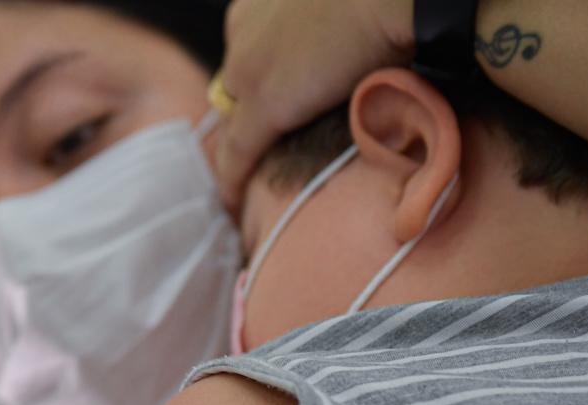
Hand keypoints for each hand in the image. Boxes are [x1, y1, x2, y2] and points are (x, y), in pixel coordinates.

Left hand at [213, 0, 414, 206]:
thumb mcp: (349, 6)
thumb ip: (333, 26)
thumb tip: (353, 46)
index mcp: (261, 5)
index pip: (250, 50)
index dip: (264, 76)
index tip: (279, 94)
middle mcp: (244, 31)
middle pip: (236, 85)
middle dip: (253, 107)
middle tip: (276, 138)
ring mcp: (249, 68)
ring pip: (235, 119)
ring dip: (247, 142)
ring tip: (254, 174)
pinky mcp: (263, 105)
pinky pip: (237, 152)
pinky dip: (234, 179)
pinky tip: (234, 202)